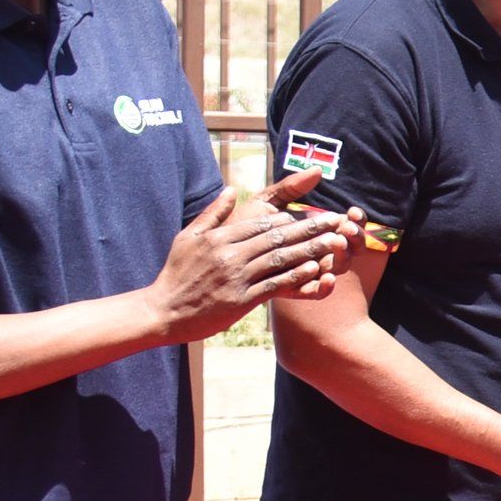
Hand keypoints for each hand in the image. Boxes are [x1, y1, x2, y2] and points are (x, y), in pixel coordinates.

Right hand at [143, 166, 358, 343]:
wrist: (164, 311)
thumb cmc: (177, 274)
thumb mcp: (188, 237)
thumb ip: (213, 213)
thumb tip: (232, 189)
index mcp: (219, 237)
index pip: (262, 222)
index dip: (292, 217)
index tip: (315, 213)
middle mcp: (229, 254)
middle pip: (277, 237)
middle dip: (310, 228)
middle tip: (337, 221)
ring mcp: (236, 277)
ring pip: (280, 259)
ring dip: (311, 250)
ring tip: (335, 242)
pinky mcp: (241, 299)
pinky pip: (274, 285)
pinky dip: (296, 277)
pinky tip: (316, 270)